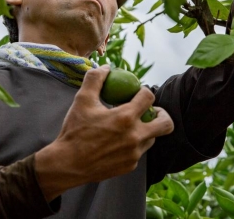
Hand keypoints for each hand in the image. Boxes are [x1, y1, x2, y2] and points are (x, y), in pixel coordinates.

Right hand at [34, 65, 173, 201]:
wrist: (67, 164)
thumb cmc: (75, 130)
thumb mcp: (82, 100)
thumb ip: (95, 79)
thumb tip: (106, 67)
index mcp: (125, 117)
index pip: (148, 97)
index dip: (144, 91)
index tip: (138, 92)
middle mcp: (135, 136)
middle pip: (166, 124)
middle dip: (162, 114)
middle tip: (151, 111)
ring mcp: (134, 153)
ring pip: (152, 138)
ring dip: (145, 130)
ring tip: (131, 126)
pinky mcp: (130, 166)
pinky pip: (139, 152)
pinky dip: (133, 145)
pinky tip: (119, 142)